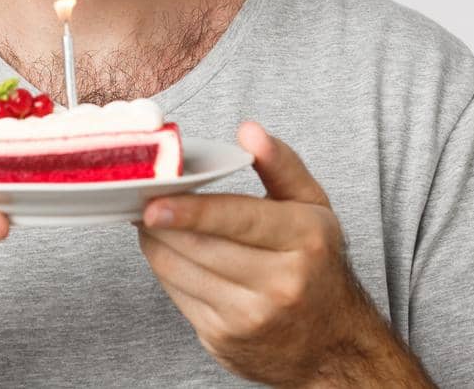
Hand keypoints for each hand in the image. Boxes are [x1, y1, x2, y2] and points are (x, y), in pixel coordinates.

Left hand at [137, 121, 430, 387]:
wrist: (332, 344)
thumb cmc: (317, 263)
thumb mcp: (313, 207)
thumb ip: (281, 164)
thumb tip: (248, 130)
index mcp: (305, 240)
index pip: (239, 219)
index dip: (192, 211)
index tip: (154, 202)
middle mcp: (282, 283)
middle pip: (202, 246)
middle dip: (162, 222)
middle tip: (141, 198)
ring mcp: (252, 317)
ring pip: (182, 271)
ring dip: (156, 242)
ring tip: (150, 219)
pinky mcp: (225, 339)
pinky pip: (178, 296)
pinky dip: (165, 268)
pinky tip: (167, 250)